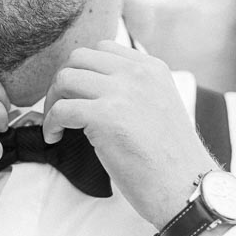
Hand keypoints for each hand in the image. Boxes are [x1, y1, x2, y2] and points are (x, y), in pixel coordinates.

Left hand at [42, 42, 215, 230]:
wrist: (185, 186)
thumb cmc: (170, 158)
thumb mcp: (160, 105)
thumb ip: (134, 89)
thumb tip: (93, 89)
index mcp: (152, 68)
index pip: (103, 49)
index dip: (82, 70)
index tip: (77, 94)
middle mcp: (137, 73)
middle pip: (78, 57)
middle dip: (62, 82)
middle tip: (60, 108)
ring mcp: (121, 93)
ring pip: (65, 78)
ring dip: (52, 101)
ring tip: (57, 125)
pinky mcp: (106, 117)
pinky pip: (61, 109)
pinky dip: (50, 124)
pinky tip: (55, 139)